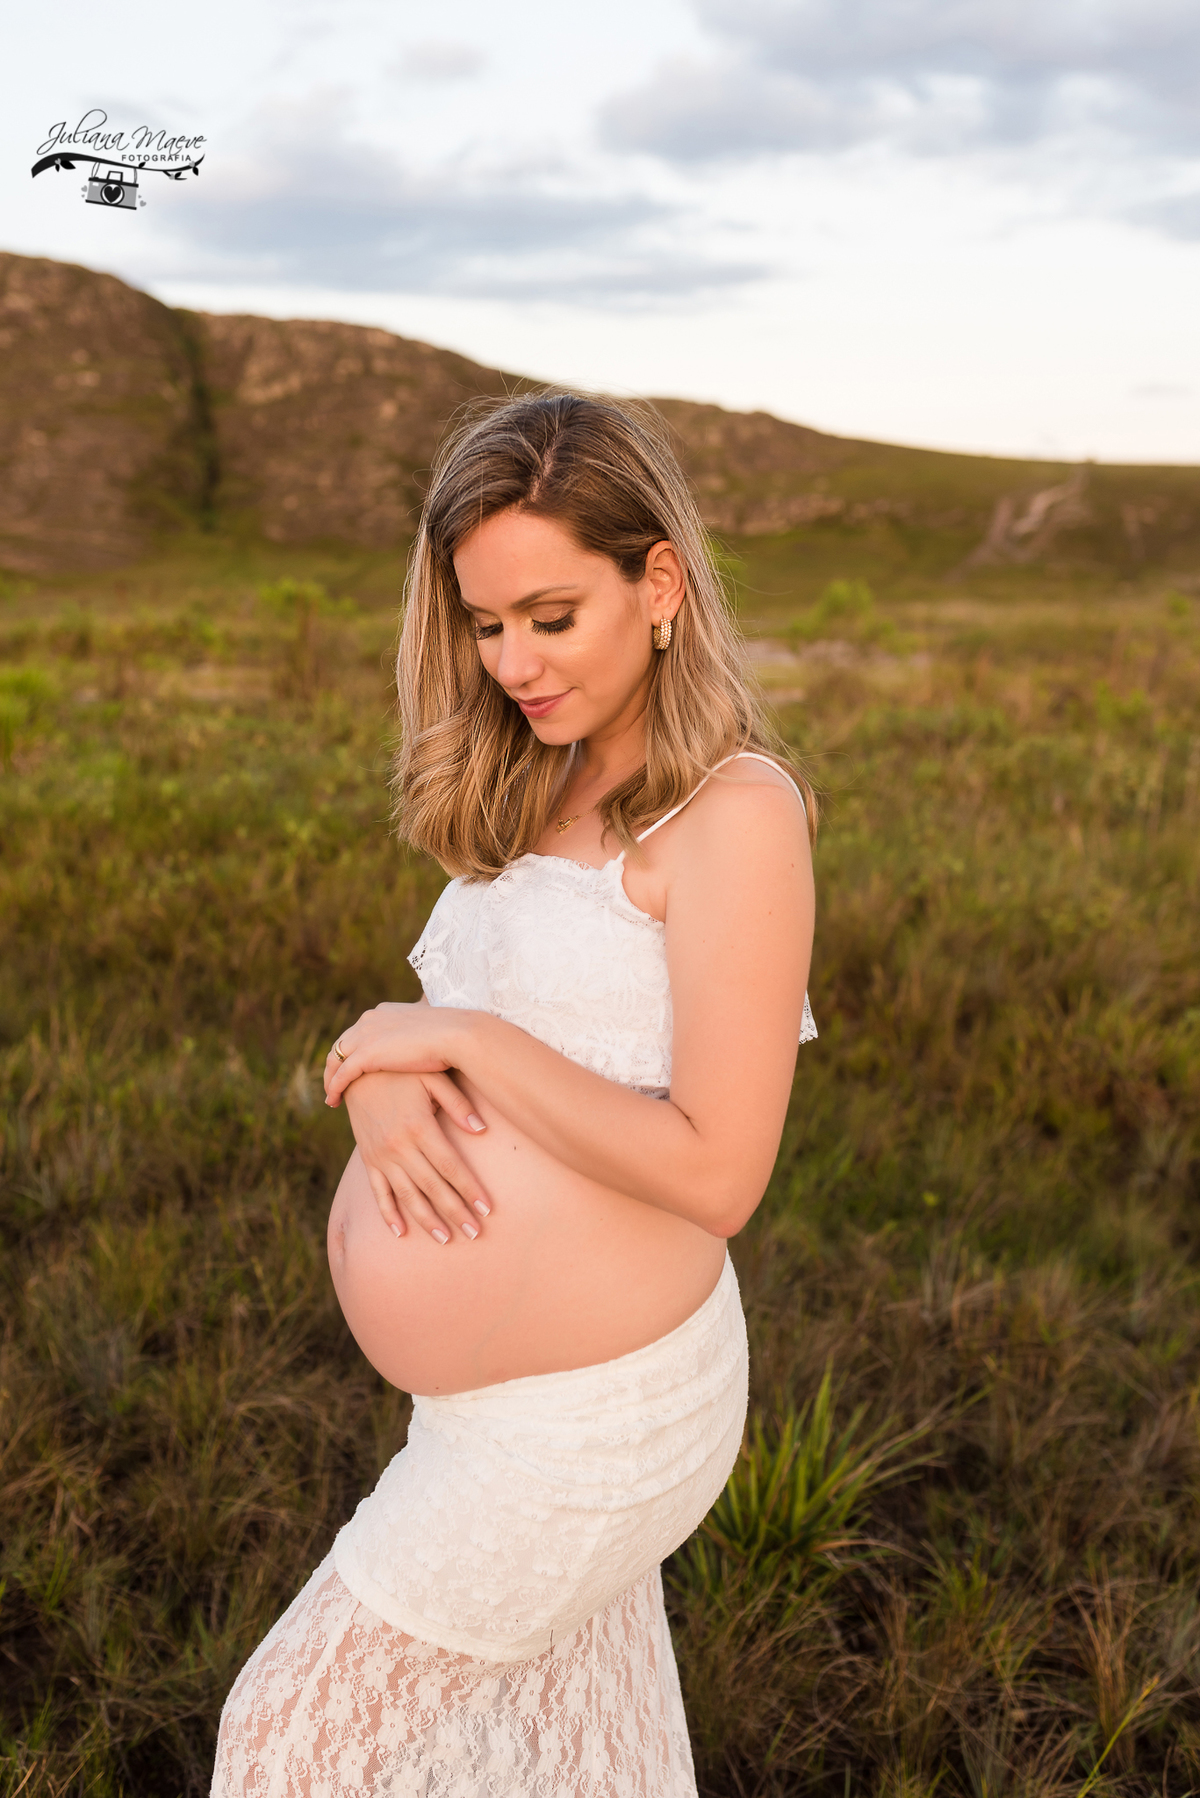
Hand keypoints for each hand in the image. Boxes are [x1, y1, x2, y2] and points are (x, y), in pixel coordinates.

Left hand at [324, 1001, 460, 1104]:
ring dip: (330, 1078)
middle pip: (342, 1043)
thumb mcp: (431, 1030)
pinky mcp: (366, 1054)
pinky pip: (341, 1074)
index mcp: (383, 1011)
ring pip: (335, 1059)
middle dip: (336, 1064)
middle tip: (335, 1083)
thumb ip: (420, 1034)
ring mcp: (365, 1035)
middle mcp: (369, 1019)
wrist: (456, 1036)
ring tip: (332, 1097)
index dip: (354, 1050)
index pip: (358, 1031)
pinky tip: (333, 1101)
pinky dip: (334, 1087)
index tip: (353, 1067)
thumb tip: (428, 1043)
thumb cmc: (452, 1036)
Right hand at [342, 1069, 490, 1244]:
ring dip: (427, 1220)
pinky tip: (401, 1233)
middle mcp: (399, 1146)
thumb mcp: (432, 1077)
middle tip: (475, 1233)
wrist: (356, 1070)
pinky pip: (378, 1192)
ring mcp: (381, 1156)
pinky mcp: (368, 1159)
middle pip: (432, 1187)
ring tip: (446, 1239)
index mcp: (419, 1126)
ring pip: (407, 1195)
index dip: (470, 1188)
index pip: (450, 1166)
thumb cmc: (402, 1071)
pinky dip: (388, 1214)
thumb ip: (457, 1103)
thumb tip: (481, 1129)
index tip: (487, 1208)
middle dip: (455, 1212)